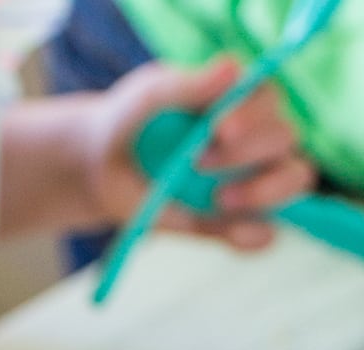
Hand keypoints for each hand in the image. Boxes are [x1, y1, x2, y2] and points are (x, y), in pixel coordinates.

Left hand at [86, 56, 314, 249]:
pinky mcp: (235, 219)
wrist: (103, 167)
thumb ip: (188, 86)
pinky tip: (231, 233)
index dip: (254, 114)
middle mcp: (258, 133)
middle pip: (286, 138)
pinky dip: (254, 234)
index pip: (271, 98)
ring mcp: (253, 177)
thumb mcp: (150, 97)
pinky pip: (265, 232)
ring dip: (266, 192)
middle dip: (248, 152)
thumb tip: (232, 68)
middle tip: (199, 162)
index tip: (220, 128)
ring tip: (220, 200)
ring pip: (294, 180)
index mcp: (243, 94)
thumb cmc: (131, 119)